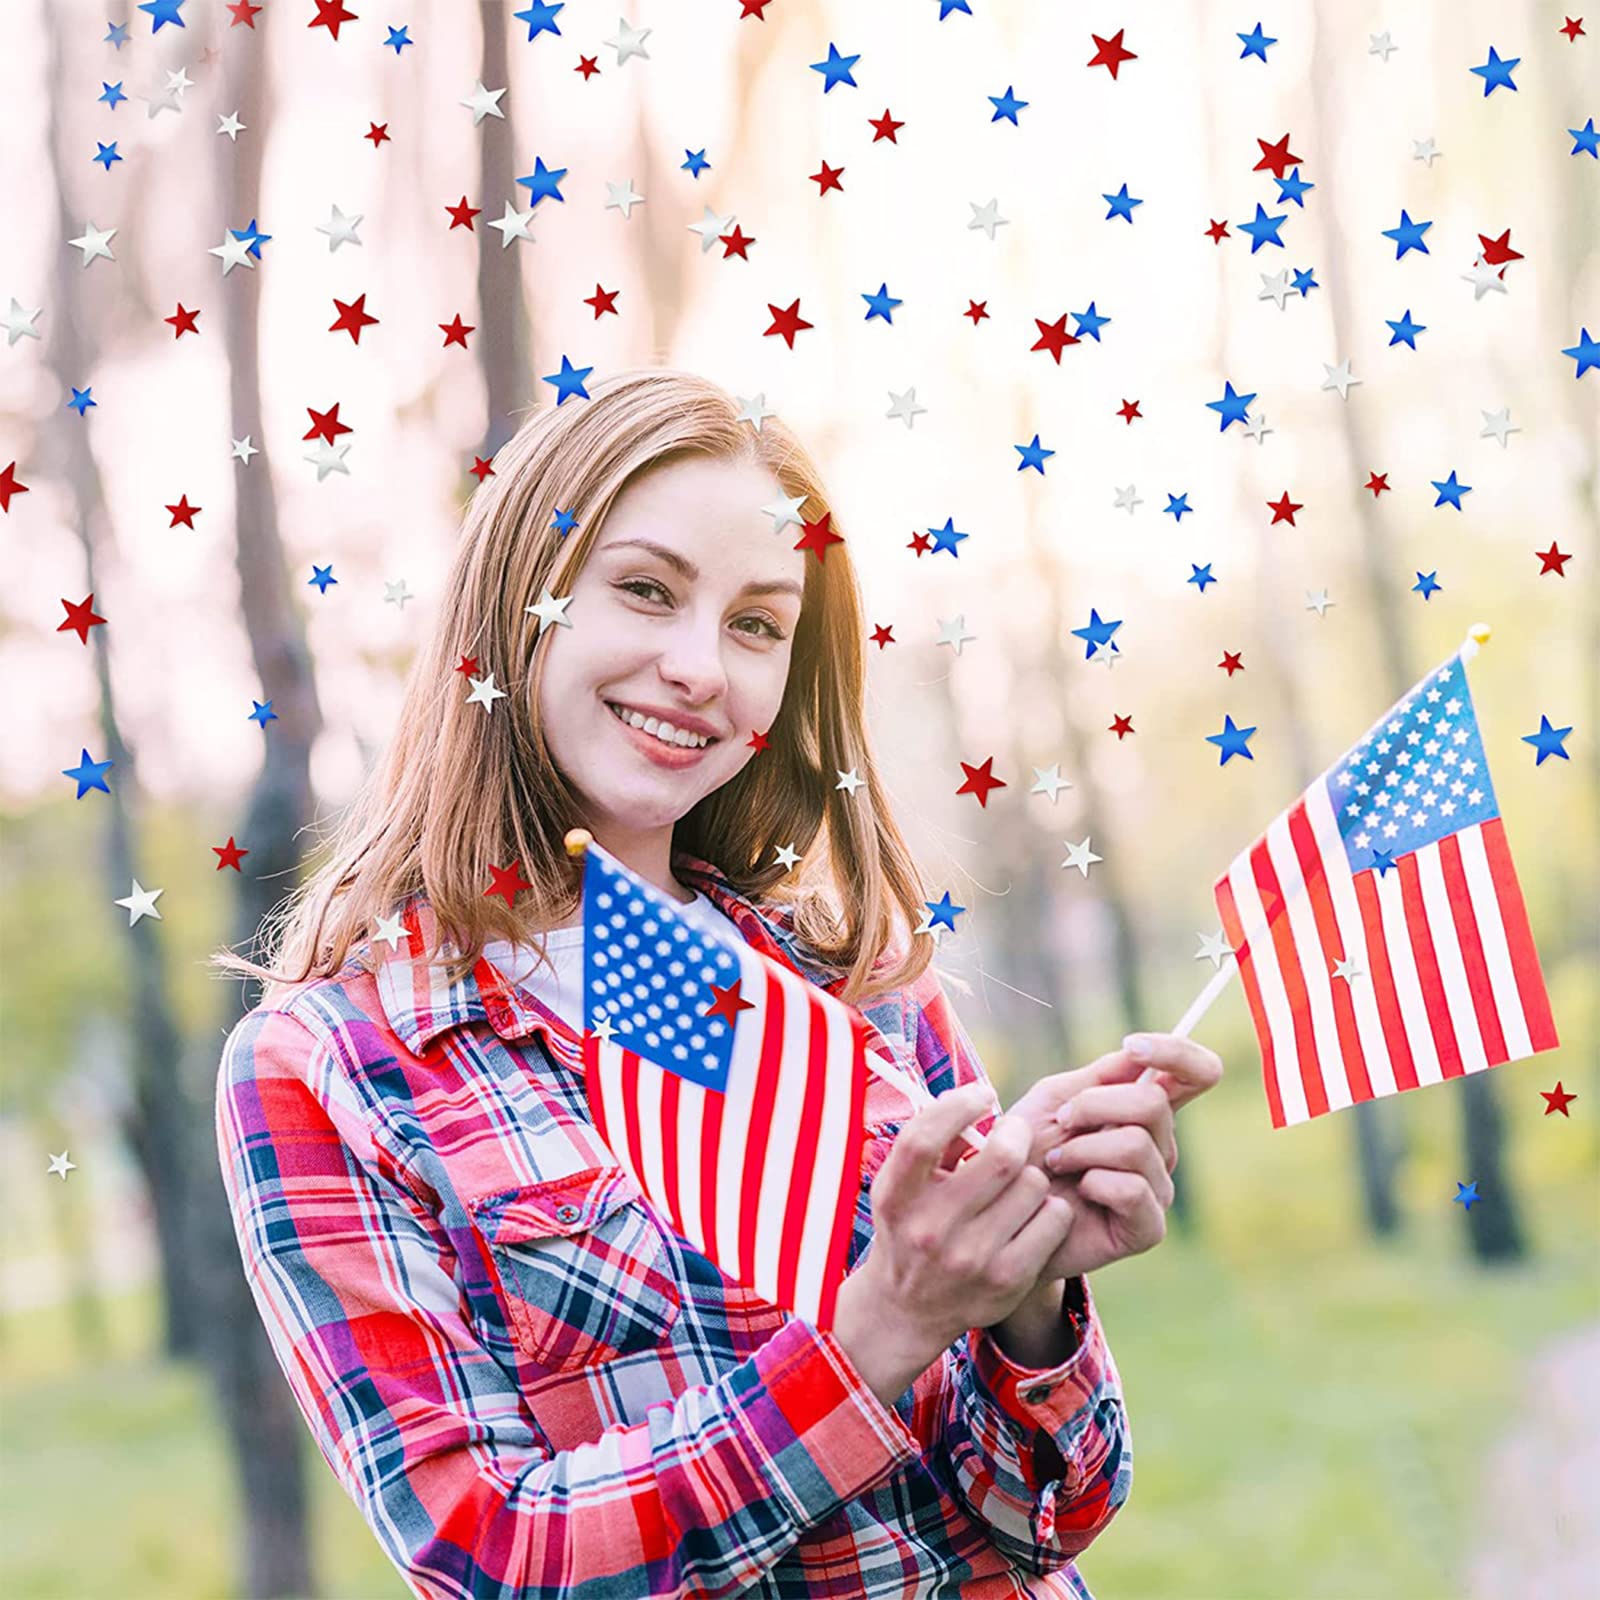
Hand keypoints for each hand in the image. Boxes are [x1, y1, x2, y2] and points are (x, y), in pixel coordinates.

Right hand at [832, 1081, 1076, 1404]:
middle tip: (1014, 1133)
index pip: (924, 1138)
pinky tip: (1032, 1213)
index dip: (959, 1105)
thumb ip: (932, 1143)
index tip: (982, 1093)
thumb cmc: (910, 1225)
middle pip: (1000, 1158)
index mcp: (896, 1197)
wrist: (909, 1308)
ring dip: (1032, 1174)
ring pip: (1033, 1184)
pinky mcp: (1008, 1280)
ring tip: (1017, 1184)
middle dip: (1016, 1133)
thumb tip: (977, 1100)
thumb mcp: (901, 1185)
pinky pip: (1053, 1219)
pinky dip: (1050, 1208)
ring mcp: (971, 1259)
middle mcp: (930, 1229)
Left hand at [938, 1034, 1223, 1279]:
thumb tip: (1140, 1055)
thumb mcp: (1055, 1099)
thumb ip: (1100, 1076)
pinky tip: (1073, 1192)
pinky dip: (1092, 1182)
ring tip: (1057, 1162)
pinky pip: (1132, 1189)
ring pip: (1136, 1144)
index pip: (1195, 1074)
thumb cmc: (1027, 1151)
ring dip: (1082, 1148)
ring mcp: (1157, 1189)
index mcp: (1143, 1112)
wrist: (1002, 1211)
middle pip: (1154, 1102)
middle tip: (1062, 1123)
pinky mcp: (1147, 1227)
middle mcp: (1159, 1148)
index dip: (1177, 1052)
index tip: (1134, 1047)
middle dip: (1095, 1104)